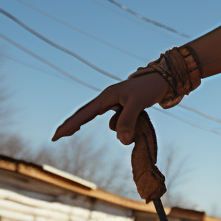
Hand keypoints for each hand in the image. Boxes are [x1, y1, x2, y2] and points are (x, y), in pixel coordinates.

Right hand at [53, 72, 169, 144]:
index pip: (84, 113)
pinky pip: (120, 122)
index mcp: (107, 96)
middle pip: (86, 115)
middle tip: (56, 137)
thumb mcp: (138, 104)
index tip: (57, 135)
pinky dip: (128, 127)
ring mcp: (115, 103)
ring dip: (123, 128)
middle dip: (73, 126)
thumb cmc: (149, 87)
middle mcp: (108, 99)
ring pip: (112, 124)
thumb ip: (128, 121)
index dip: (70, 124)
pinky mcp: (124, 107)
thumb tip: (122, 141)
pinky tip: (140, 118)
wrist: (164, 79)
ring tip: (140, 115)